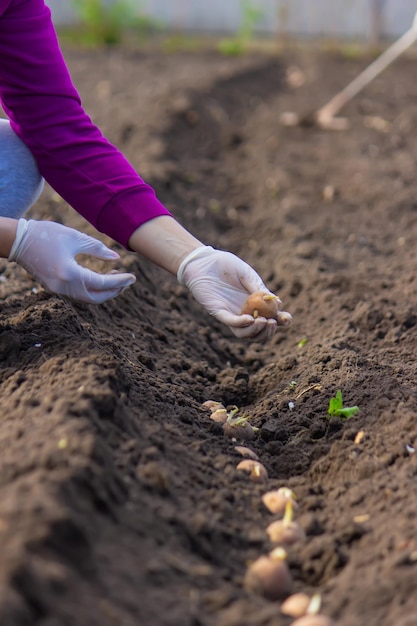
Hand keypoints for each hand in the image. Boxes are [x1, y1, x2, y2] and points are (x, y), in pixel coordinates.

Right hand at [9, 219, 135, 303]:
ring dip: (103, 291)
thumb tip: (116, 258)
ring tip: (115, 277)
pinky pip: (78, 295)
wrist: (17, 240)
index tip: (133, 277)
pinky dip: (92, 290)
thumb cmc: (46, 234)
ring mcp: (58, 290)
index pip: (102, 284)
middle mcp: (64, 287)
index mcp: (70, 274)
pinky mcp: (54, 288)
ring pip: (87, 298)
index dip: (120, 281)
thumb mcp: (75, 237)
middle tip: (126, 280)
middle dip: (114, 291)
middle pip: (96, 298)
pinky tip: (99, 278)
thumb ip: (98, 249)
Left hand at [177, 246, 291, 340]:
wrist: (204, 261)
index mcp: (254, 303)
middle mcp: (243, 312)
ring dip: (256, 331)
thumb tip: (278, 303)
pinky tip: (250, 319)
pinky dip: (241, 323)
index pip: (270, 318)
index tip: (287, 319)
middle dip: (269, 331)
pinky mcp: (218, 311)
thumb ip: (259, 288)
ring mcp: (230, 314)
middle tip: (273, 322)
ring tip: (263, 321)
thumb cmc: (226, 265)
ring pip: (244, 333)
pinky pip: (230, 322)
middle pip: (258, 332)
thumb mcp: (247, 274)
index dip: (281, 321)